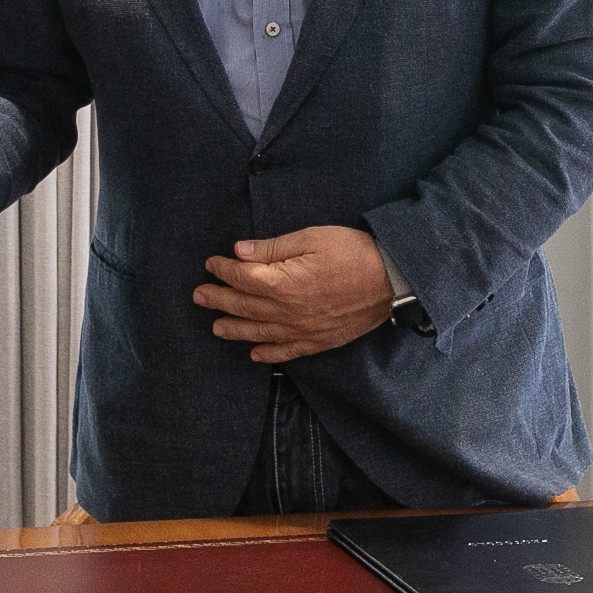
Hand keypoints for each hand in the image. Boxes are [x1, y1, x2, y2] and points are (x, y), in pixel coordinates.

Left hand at [192, 225, 395, 361]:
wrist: (393, 280)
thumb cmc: (352, 252)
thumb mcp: (310, 238)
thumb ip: (272, 249)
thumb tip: (239, 251)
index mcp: (282, 283)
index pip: (242, 277)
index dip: (223, 269)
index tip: (211, 264)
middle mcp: (287, 312)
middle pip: (244, 307)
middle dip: (218, 299)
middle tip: (200, 296)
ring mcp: (302, 330)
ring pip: (259, 333)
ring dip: (234, 329)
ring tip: (216, 327)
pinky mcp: (319, 340)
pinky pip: (287, 352)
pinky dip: (269, 354)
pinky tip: (255, 354)